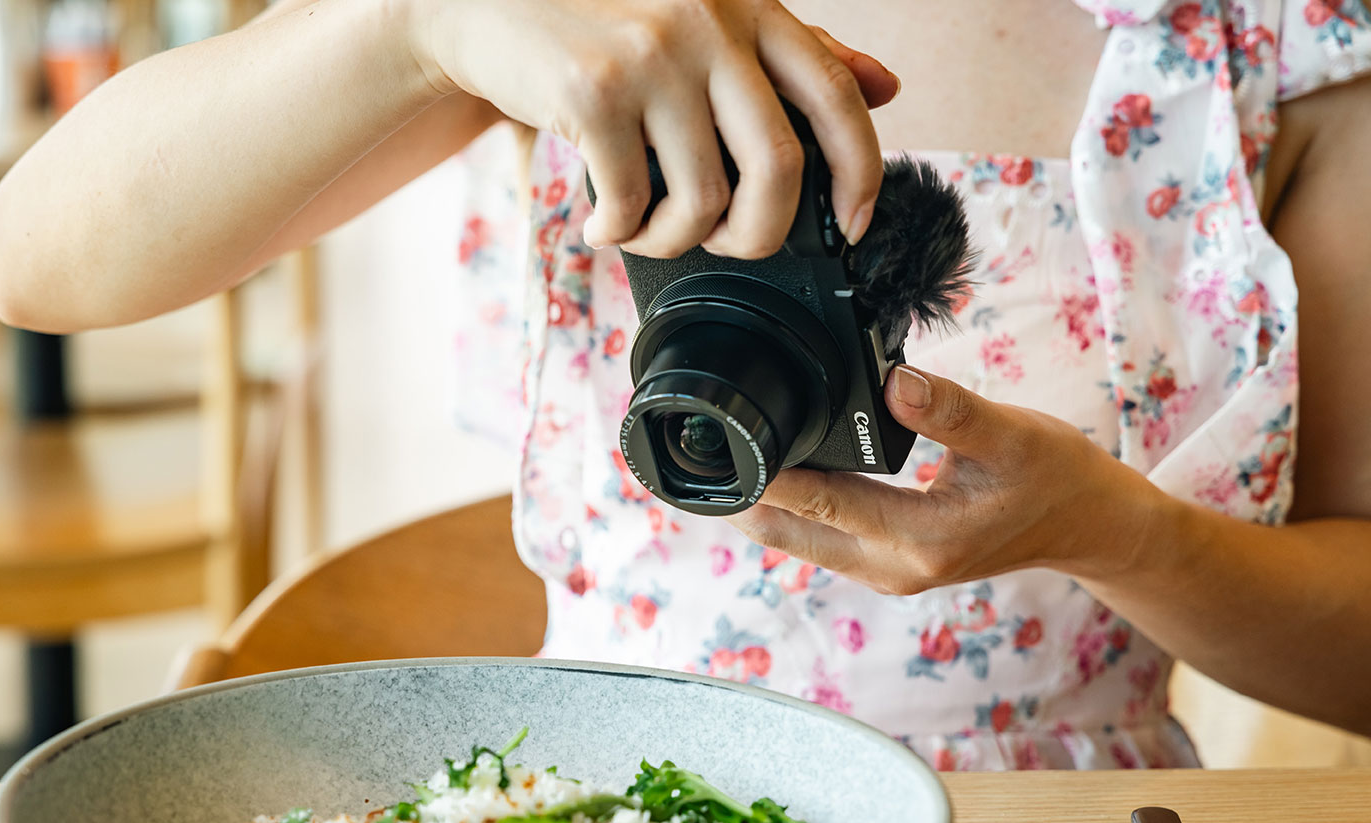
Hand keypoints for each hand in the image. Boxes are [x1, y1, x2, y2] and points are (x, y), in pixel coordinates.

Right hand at [409, 0, 897, 256]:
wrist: (490, 3)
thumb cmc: (606, 24)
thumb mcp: (708, 20)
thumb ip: (788, 55)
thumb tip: (886, 86)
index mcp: (750, 8)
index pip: (836, 95)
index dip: (859, 172)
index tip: (851, 224)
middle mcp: (710, 23)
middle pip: (778, 168)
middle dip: (757, 235)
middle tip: (723, 245)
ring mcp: (652, 56)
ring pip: (701, 199)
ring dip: (672, 240)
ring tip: (643, 228)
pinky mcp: (594, 90)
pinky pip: (632, 202)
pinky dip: (618, 232)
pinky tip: (601, 219)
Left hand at [727, 366, 1165, 594]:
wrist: (1089, 527)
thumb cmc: (1056, 478)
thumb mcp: (1011, 435)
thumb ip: (950, 411)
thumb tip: (893, 380)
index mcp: (920, 541)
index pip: (821, 504)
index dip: (763, 474)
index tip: (716, 445)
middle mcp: (894, 568)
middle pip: (791, 534)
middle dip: (739, 498)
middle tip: (688, 455)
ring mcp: (889, 572)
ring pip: (800, 541)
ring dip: (759, 505)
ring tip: (716, 459)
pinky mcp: (890, 562)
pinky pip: (821, 538)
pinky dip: (791, 509)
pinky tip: (770, 474)